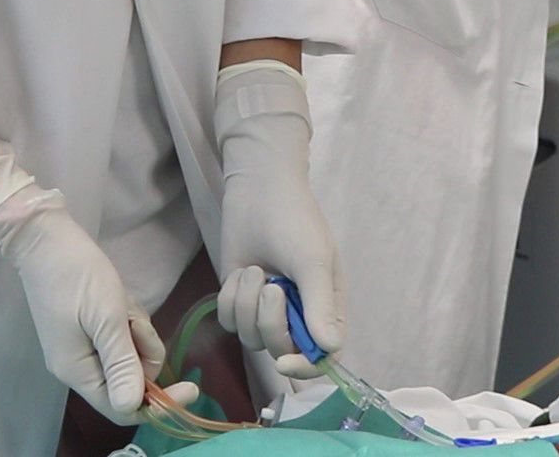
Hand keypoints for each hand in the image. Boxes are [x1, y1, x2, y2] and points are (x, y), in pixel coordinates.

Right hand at [0, 188, 198, 422]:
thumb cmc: (77, 275)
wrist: (47, 239)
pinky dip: (129, 321)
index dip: (159, 405)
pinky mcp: (87, 331)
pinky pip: (121, 338)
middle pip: (130, 380)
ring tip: (123, 302)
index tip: (193, 387)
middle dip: (144, 351)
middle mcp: (78, 368)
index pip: (122, 408)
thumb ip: (120, 362)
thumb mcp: (106, 317)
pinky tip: (120, 299)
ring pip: (130, 356)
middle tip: (135, 319)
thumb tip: (130, 407)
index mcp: (77, 372)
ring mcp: (81, 349)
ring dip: (137, 331)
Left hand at [214, 62, 346, 378]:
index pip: (323, 356)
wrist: (258, 190)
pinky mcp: (238, 300)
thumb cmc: (295, 220)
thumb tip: (330, 347)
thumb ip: (320, 305)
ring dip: (247, 304)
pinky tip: (241, 271)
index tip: (284, 361)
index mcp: (327, 308)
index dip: (306, 367)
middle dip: (270, 323)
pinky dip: (230, 298)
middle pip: (282, 350)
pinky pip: (228, 321)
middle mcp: (298, 315)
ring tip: (255, 270)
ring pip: (250, 337)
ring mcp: (266, 309)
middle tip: (271, 285)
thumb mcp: (313, 260)